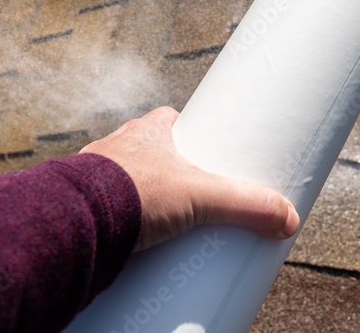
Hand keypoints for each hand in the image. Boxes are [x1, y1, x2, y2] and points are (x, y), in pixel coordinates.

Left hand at [80, 106, 299, 251]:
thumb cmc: (129, 192)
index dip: (198, 137)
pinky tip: (138, 237)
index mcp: (149, 129)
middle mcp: (122, 145)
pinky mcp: (87, 205)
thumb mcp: (201, 196)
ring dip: (150, 198)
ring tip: (172, 223)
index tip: (214, 156)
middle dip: (178, 174)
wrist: (72, 221)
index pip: (178, 121)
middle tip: (200, 196)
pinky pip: (112, 207)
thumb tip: (287, 218)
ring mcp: (100, 175)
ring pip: (133, 181)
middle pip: (160, 154)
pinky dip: (125, 219)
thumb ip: (247, 205)